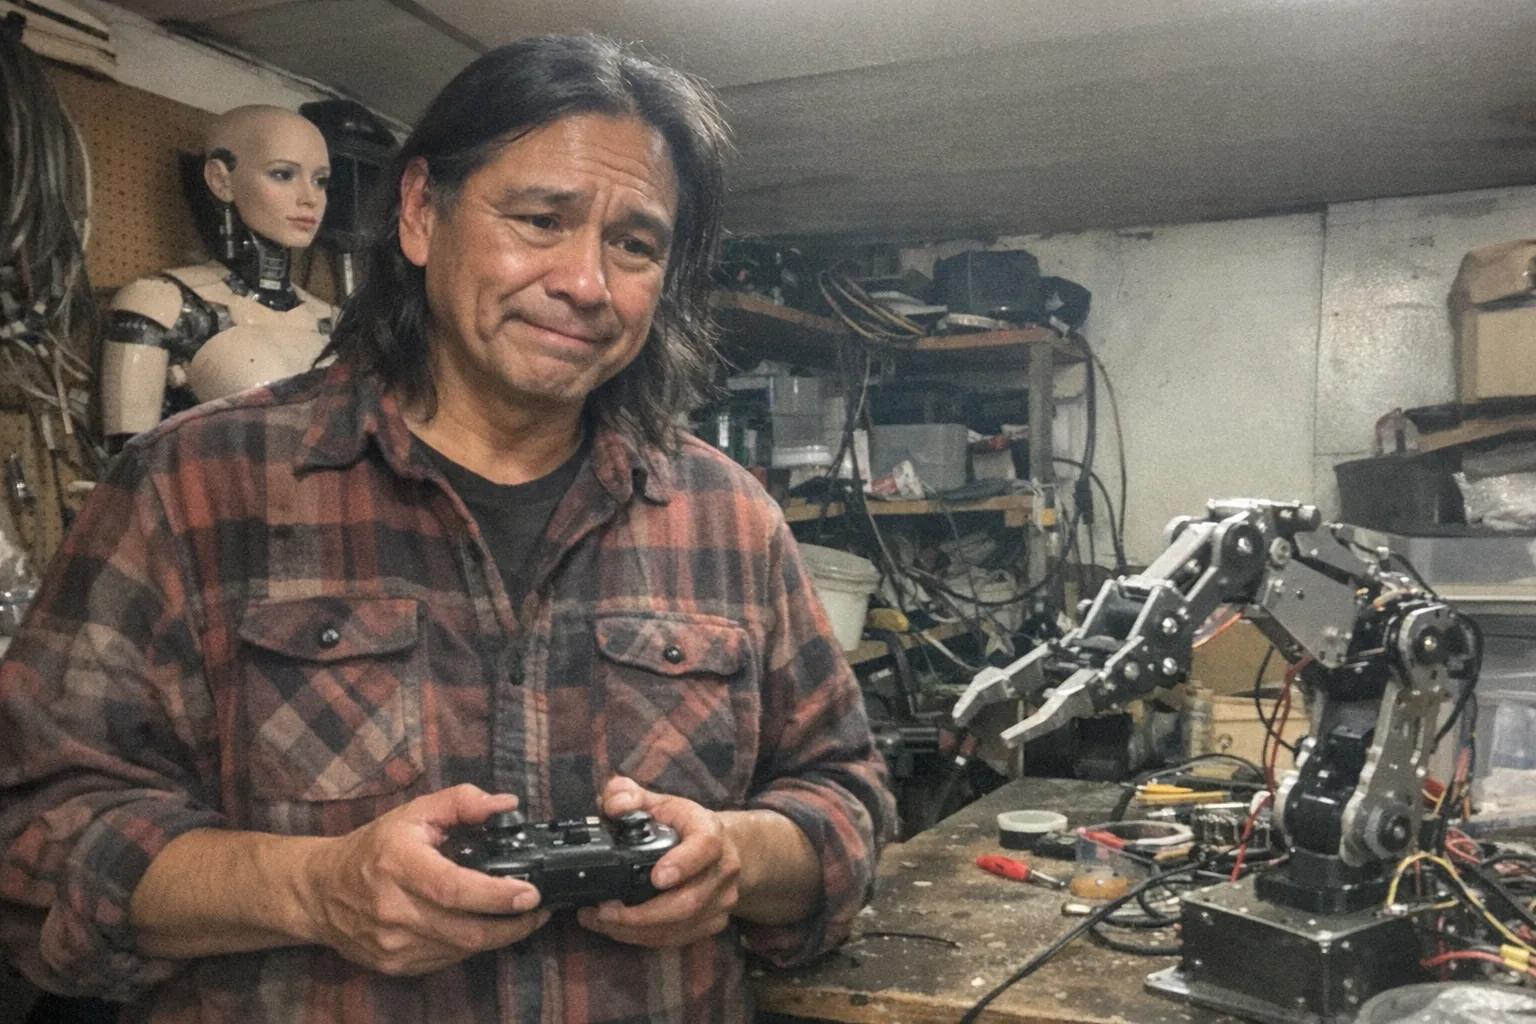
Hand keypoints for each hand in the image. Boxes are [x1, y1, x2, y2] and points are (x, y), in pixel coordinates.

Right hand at [301, 785, 551, 974]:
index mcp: (398, 864)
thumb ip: (462, 802)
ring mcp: (392, 944)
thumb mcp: (415, 812)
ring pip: (461, 948)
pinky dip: (469, 945)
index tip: (531, 893)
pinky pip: (446, 959)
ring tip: (518, 917)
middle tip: (539, 910)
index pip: (454, 888)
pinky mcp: (394, 965)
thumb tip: (505, 805)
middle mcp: (393, 909)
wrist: (320, 892)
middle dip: (512, 924)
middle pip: (465, 929)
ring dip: (496, 936)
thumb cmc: (373, 848)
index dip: (497, 895)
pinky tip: (481, 927)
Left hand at [575, 777, 740, 946]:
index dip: (682, 864)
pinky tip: (616, 930)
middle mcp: (724, 868)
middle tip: (603, 910)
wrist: (722, 849)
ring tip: (598, 921)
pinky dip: (643, 938)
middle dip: (641, 913)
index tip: (656, 878)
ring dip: (635, 930)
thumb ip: (629, 796)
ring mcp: (722, 900)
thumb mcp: (658, 803)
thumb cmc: (683, 825)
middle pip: (688, 901)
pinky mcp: (714, 923)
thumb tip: (613, 806)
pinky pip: (678, 939)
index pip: (705, 847)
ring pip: (681, 927)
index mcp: (711, 832)